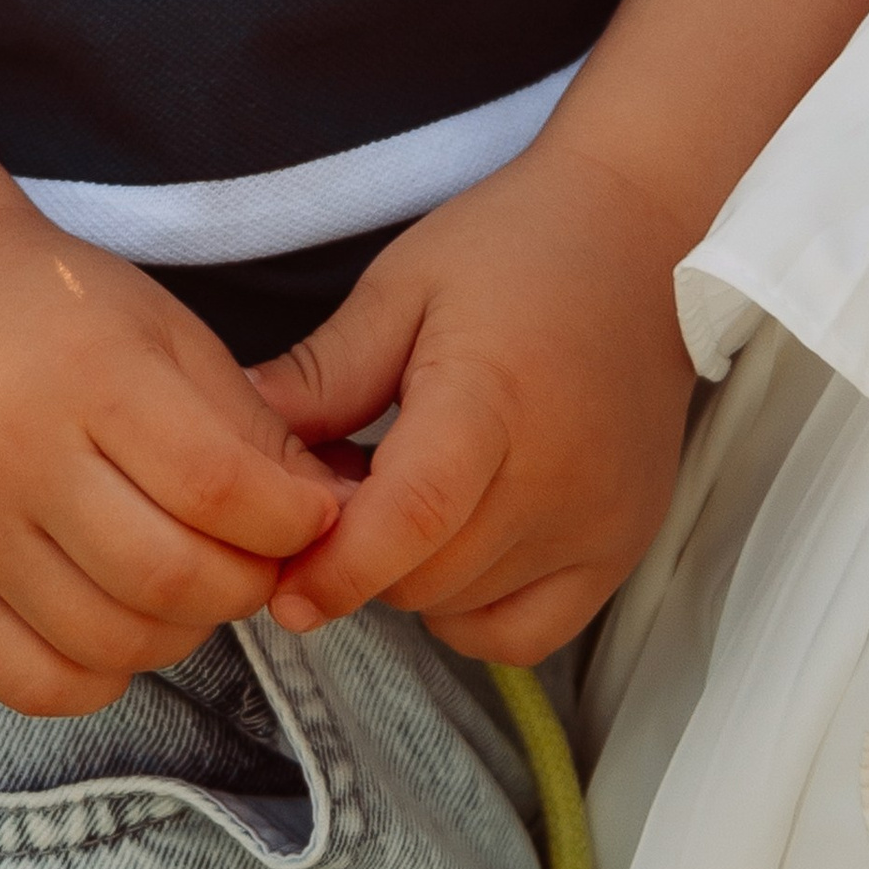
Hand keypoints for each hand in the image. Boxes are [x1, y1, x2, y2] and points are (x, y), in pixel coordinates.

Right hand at [0, 200, 350, 714]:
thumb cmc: (71, 321)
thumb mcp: (170, 336)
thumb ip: (250, 427)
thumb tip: (334, 517)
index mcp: (88, 374)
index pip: (216, 487)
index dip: (288, 521)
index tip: (318, 517)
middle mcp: (12, 454)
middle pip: (164, 576)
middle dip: (244, 587)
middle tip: (263, 565)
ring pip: (105, 639)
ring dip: (182, 635)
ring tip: (197, 589)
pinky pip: (30, 682)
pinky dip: (101, 677)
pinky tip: (125, 627)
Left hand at [246, 134, 697, 660]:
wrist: (639, 236)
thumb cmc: (514, 247)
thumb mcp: (401, 286)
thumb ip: (320, 376)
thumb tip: (229, 450)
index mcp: (492, 398)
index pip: (409, 520)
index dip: (335, 567)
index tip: (281, 587)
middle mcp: (558, 475)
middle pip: (425, 576)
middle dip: (361, 558)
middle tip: (342, 494)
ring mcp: (601, 520)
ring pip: (465, 610)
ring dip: (414, 579)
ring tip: (405, 499)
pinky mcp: (625, 546)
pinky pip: (525, 632)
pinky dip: (473, 609)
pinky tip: (458, 544)